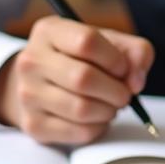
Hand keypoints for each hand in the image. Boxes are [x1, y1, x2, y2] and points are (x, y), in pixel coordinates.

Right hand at [0, 15, 153, 145]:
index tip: (123, 68)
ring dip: (108, 111)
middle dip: (116, 90)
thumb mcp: (109, 42)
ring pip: (81, 109)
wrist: (41, 82)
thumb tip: (136, 81)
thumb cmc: (82, 58)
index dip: (114, 58)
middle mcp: (32, 61)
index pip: (87, 41)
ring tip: (111, 105)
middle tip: (124, 94)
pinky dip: (98, 128)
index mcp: (49, 31)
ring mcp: (28, 94)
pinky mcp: (33, 125)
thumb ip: (135, 52)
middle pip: (83, 78)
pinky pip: (77, 132)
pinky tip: (98, 118)